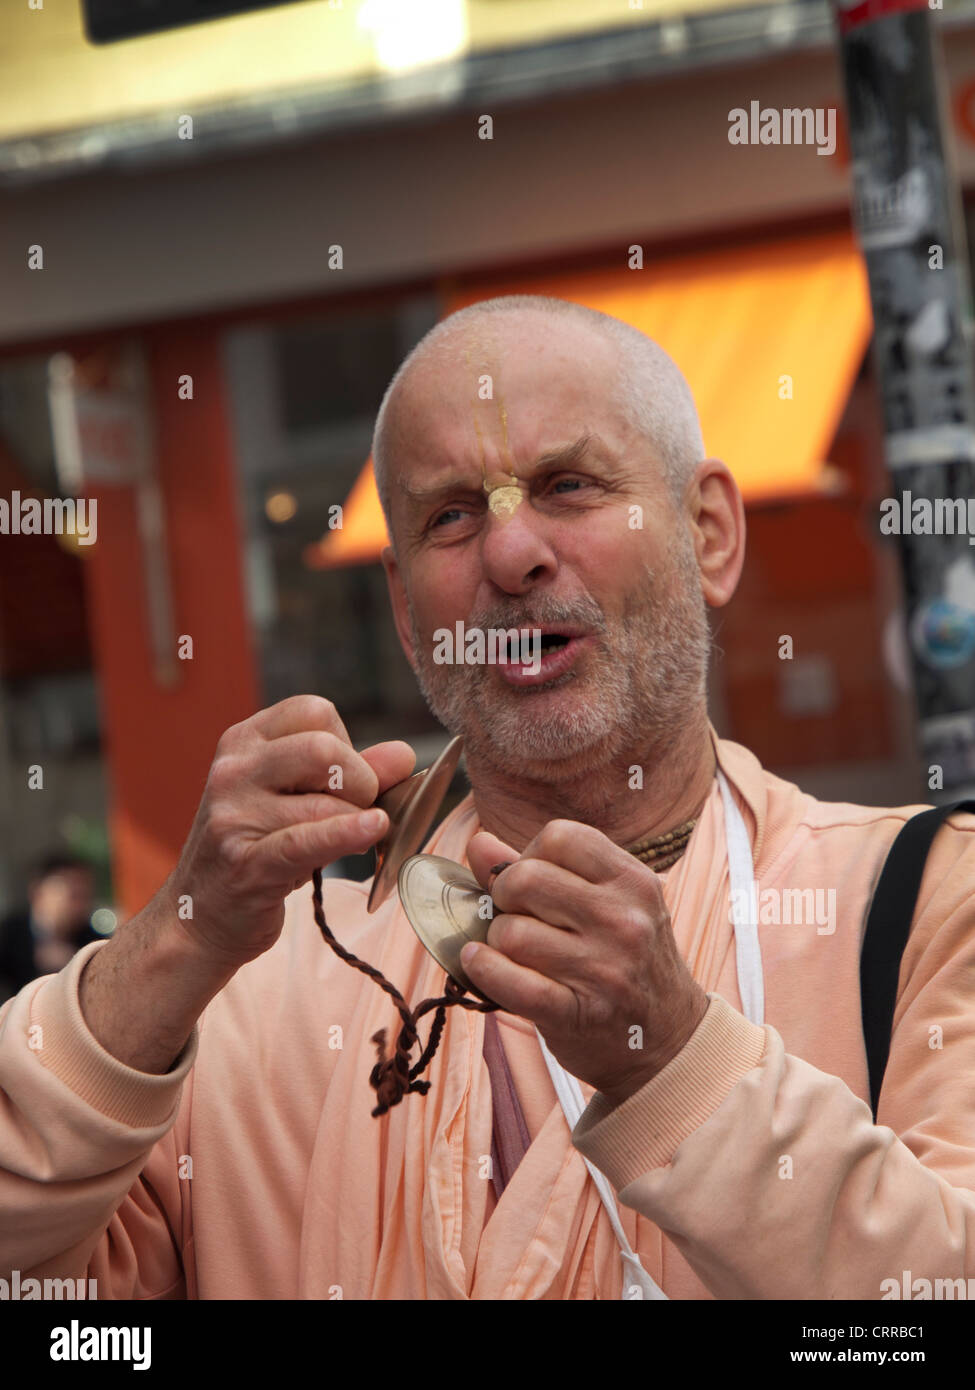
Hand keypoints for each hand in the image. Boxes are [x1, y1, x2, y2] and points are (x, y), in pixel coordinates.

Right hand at [166, 695, 414, 968]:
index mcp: (244, 740)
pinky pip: (307, 840)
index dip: (346, 745)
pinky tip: (374, 828)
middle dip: (358, 781)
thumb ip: (352, 774)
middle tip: (357, 811)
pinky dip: (347, 833)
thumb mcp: (299, 801)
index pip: (316, 712)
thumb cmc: (258, 851)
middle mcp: (233, 769)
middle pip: (323, 748)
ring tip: (342, 843)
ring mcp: (233, 815)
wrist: (200, 917)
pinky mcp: (246, 863)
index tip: (342, 781)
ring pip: (324, 803)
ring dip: (352, 825)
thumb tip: (403, 755)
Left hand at [465, 820, 709, 1104]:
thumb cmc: (625, 962)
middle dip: (505, 896)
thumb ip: (540, 869)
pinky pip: (511, 983)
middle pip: (526, 879)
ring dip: (498, 941)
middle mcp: (625, 920)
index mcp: (633, 881)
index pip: (559, 837)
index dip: (530, 855)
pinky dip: (483, 970)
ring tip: (515, 951)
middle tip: (515, 916)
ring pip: (512, 932)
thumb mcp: (605, 905)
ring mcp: (605, 969)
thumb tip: (479, 843)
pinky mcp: (580, 1014)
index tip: (531, 882)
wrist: (668, 1040)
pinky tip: (478, 963)